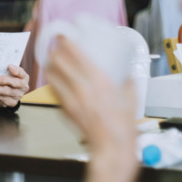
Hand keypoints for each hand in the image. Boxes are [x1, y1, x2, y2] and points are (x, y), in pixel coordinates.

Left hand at [0, 64, 28, 107]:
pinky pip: (2, 99)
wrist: (8, 93)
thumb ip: (5, 70)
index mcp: (23, 77)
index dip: (16, 70)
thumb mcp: (9, 73)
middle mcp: (23, 86)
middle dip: (4, 80)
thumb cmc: (8, 79)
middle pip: (15, 83)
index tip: (9, 66)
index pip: (21, 73)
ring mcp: (18, 95)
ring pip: (7, 92)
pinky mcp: (12, 102)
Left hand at [45, 37, 138, 181]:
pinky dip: (53, 80)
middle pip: (57, 60)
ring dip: (51, 63)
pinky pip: (53, 89)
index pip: (74, 53)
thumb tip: (127, 72)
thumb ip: (128, 82)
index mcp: (98, 80)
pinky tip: (57, 78)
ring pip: (51, 74)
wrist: (112, 147)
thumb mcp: (131, 98)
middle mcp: (81, 87)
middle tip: (57, 46)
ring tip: (54, 59)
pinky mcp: (65, 109)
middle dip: (55, 50)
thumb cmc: (123, 125)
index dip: (64, 40)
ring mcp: (70, 99)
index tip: (63, 34)